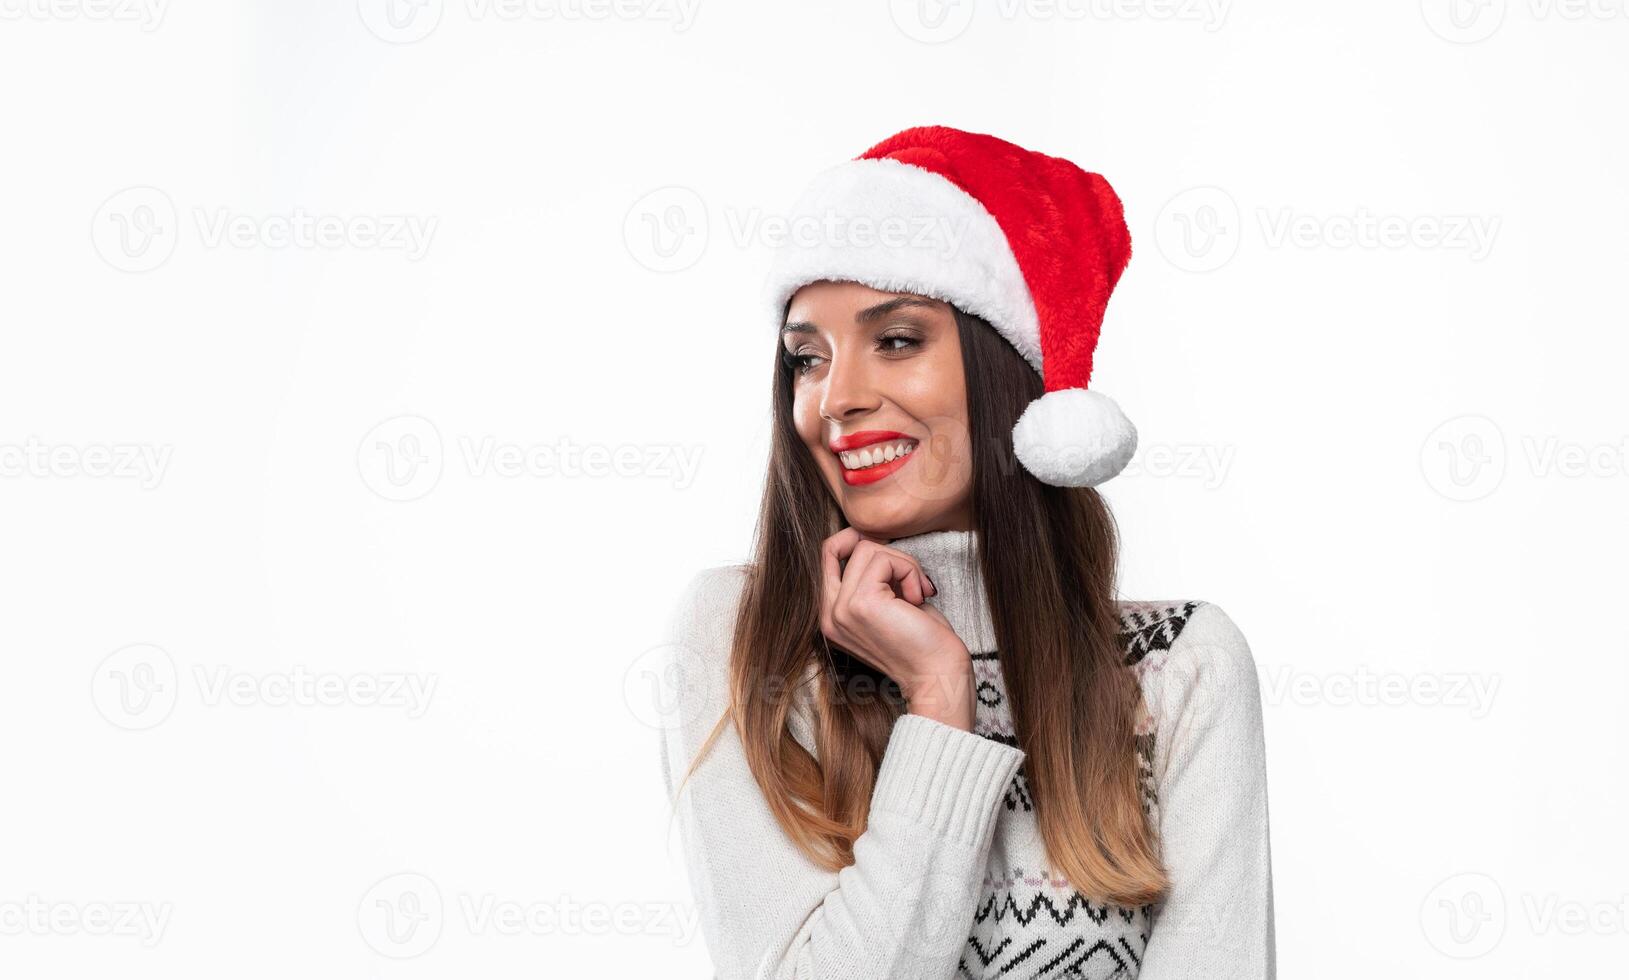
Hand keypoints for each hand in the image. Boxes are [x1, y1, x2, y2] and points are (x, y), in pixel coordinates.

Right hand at [819, 528, 974, 730]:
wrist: (938, 676)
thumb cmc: (922, 641)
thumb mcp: (888, 603)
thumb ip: (873, 577)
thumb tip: (872, 539)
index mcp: (831, 617)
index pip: (827, 554)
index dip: (856, 541)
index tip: (891, 558)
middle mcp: (828, 615)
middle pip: (841, 545)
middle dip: (883, 551)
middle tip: (911, 580)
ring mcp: (840, 610)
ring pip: (867, 548)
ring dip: (903, 563)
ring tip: (917, 593)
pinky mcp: (861, 604)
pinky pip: (884, 559)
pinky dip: (909, 570)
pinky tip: (919, 597)